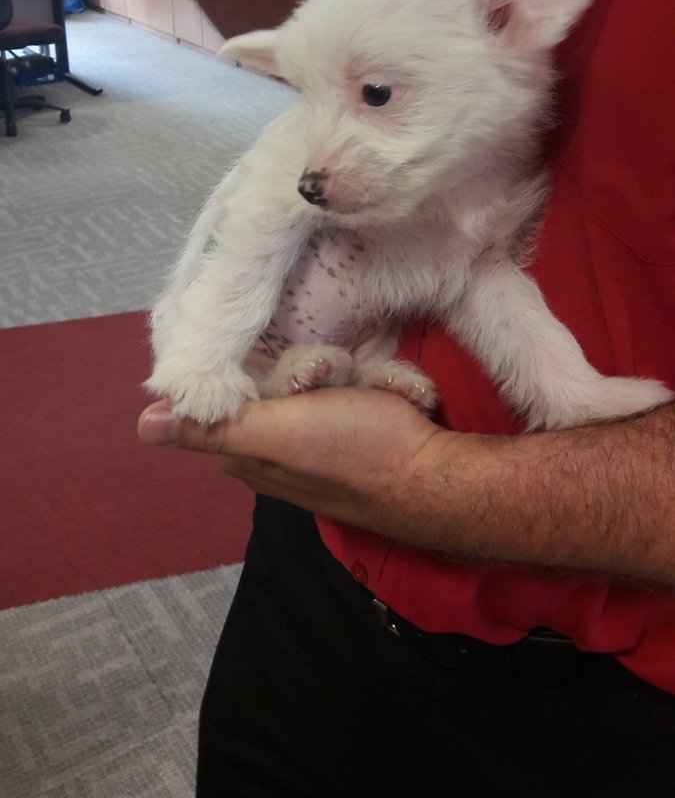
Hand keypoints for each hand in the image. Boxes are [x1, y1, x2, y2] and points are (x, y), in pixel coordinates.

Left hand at [138, 388, 444, 534]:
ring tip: (364, 387)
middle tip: (335, 379)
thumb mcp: (279, 433)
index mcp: (242, 446)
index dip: (251, 361)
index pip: (223, 385)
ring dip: (342, 370)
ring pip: (312, 369)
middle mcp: (271, 438)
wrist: (434, 471)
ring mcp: (314, 426)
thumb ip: (215, 426)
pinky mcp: (351, 415)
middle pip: (270, 371)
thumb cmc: (353, 452)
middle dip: (309, 365)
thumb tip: (143, 424)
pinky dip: (368, 380)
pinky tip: (384, 392)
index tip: (293, 365)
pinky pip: (348, 379)